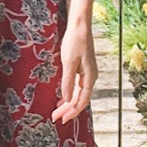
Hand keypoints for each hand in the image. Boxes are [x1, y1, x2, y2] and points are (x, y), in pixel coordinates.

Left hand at [55, 6, 96, 125]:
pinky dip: (69, 93)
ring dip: (68, 103)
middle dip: (68, 109)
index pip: (82, 100)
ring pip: (78, 93)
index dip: (72, 111)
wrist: (80, 26)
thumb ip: (68, 81)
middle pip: (80, 99)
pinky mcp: (82, 68)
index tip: (62, 119)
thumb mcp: (69, 62)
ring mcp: (87, 73)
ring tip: (57, 111)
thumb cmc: (74, 42)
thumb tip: (67, 99)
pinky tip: (63, 98)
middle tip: (56, 118)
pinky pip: (77, 86)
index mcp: (89, 77)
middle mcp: (90, 77)